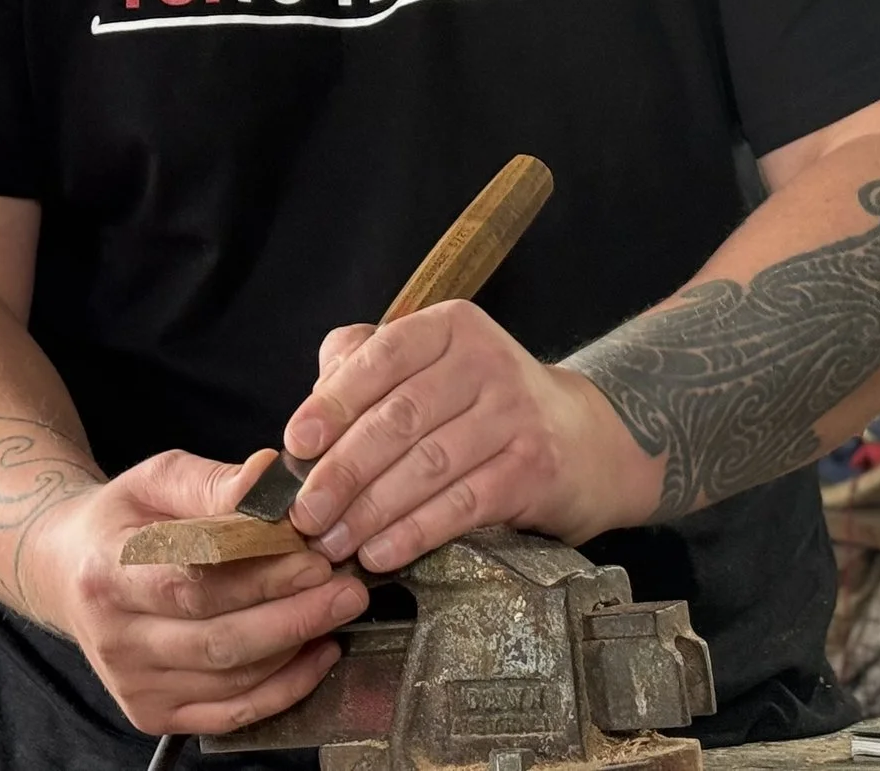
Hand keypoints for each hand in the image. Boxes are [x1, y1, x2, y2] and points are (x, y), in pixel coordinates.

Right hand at [16, 448, 367, 736]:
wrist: (69, 571)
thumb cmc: (123, 520)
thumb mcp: (157, 479)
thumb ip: (213, 483)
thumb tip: (269, 478)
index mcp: (108, 572)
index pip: (193, 584)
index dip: (260, 576)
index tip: (315, 558)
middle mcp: (115, 639)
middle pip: (218, 641)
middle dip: (293, 617)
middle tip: (347, 590)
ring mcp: (133, 685)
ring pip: (231, 681)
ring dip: (295, 648)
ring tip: (339, 611)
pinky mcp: (153, 713)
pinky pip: (231, 713)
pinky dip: (283, 688)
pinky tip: (317, 653)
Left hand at [282, 301, 659, 573]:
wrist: (583, 441)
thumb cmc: (481, 405)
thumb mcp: (432, 367)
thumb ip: (366, 367)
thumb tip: (309, 410)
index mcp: (452, 327)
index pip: (384, 355)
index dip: (335, 400)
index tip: (296, 443)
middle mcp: (487, 361)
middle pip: (400, 418)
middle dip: (343, 471)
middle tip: (304, 513)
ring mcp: (516, 414)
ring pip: (427, 465)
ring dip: (371, 510)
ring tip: (333, 542)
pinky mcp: (535, 468)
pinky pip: (463, 504)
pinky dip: (416, 532)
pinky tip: (381, 552)